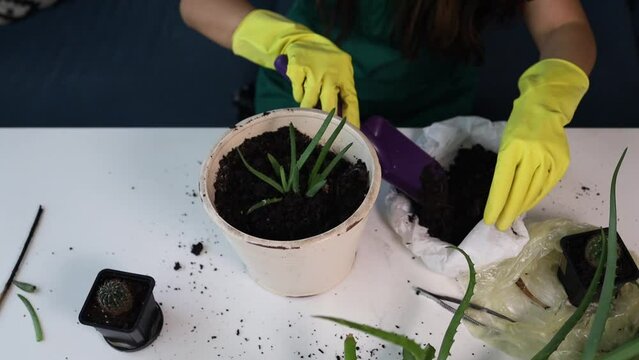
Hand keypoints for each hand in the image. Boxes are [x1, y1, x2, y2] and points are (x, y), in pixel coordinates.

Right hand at [231, 9, 359, 126]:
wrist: (304, 40)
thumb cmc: (326, 63)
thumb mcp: (339, 73)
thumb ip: (341, 93)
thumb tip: (343, 122)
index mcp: (345, 76)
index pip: (351, 101)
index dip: (352, 118)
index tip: (351, 132)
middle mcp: (331, 73)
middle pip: (329, 106)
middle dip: (325, 119)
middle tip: (322, 126)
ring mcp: (313, 71)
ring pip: (309, 103)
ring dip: (308, 104)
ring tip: (310, 94)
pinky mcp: (297, 69)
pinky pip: (297, 94)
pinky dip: (298, 94)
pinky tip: (301, 84)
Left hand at [484, 59, 589, 230]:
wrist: (545, 106)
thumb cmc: (518, 125)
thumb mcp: (504, 143)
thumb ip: (504, 167)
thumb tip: (500, 196)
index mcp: (513, 148)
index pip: (502, 183)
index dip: (495, 204)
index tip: (488, 219)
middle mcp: (532, 154)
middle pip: (518, 191)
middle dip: (507, 211)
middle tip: (499, 226)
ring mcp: (550, 159)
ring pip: (534, 191)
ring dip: (521, 208)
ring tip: (510, 219)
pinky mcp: (562, 163)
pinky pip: (547, 187)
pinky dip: (535, 198)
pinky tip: (526, 206)